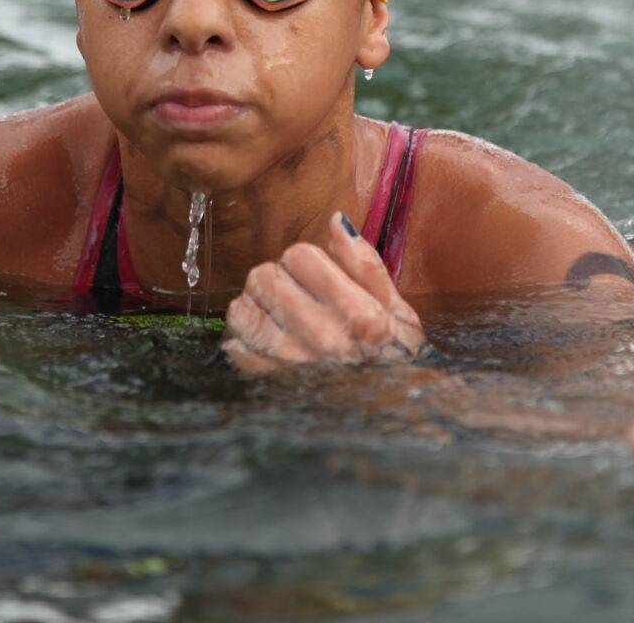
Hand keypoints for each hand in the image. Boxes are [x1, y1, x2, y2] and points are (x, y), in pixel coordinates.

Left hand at [222, 212, 425, 372]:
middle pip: (263, 277)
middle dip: (278, 276)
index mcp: (360, 317)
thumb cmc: (395, 358)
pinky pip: (235, 344)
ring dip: (257, 304)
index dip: (306, 259)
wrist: (390, 413)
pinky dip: (247, 336)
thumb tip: (336, 221)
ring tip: (280, 313)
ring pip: (241, 308)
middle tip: (297, 292)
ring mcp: (292, 366)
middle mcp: (323, 341)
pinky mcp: (271, 384)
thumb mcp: (398, 311)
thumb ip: (365, 264)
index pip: (300, 256)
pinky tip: (270, 337)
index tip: (317, 273)